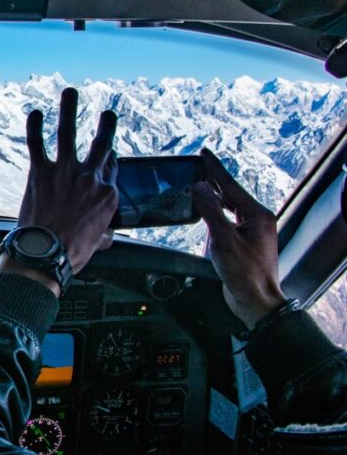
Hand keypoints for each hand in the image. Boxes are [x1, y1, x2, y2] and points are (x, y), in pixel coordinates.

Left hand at [0, 88, 118, 294]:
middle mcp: (90, 178)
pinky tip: (34, 112)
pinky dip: (34, 127)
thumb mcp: (98, 243)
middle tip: (107, 114)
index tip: (107, 152)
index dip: (109, 159)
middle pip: (102, 144)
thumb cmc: (70, 252)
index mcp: (107, 195)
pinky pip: (37, 144)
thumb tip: (106, 234)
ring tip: (70, 92)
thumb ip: (104, 231)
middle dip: (106, 125)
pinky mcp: (40, 173)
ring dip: (69, 109)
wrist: (44, 253)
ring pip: (69, 133)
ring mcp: (65, 172)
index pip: (112, 168)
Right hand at [192, 148, 285, 327]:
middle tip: (197, 165)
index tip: (203, 154)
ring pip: (228, 206)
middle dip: (213, 180)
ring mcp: (250, 231)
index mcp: (258, 215)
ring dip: (212, 196)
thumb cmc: (246, 274)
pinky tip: (203, 210)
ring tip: (198, 183)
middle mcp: (256, 220)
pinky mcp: (242, 242)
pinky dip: (212, 212)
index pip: (231, 186)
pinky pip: (225, 219)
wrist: (255, 301)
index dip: (214, 169)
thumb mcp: (224, 240)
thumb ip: (211, 211)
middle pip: (230, 194)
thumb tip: (200, 188)